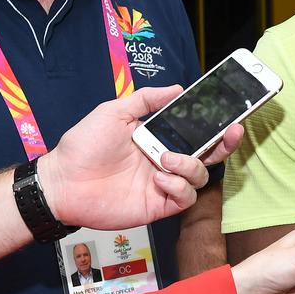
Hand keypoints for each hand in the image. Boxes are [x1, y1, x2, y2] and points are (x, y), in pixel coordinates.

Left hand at [36, 85, 243, 228]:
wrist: (62, 182)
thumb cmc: (83, 146)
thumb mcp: (114, 112)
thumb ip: (145, 100)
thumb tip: (177, 88)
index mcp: (158, 137)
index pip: (196, 131)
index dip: (216, 124)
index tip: (231, 113)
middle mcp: (166, 160)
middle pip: (209, 154)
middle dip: (225, 142)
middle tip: (232, 130)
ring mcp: (163, 184)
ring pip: (200, 176)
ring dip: (190, 165)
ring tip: (166, 159)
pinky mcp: (158, 205)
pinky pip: (184, 197)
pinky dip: (178, 186)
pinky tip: (159, 179)